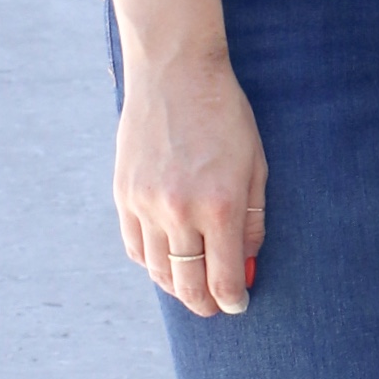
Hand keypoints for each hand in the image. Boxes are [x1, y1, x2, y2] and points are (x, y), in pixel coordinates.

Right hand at [114, 45, 266, 316]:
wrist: (175, 72)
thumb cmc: (225, 116)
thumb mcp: (255, 166)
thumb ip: (252, 220)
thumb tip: (246, 264)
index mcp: (219, 206)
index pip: (224, 279)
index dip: (233, 301)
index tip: (238, 305)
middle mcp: (179, 212)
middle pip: (188, 285)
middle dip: (205, 304)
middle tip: (215, 306)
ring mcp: (145, 204)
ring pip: (157, 271)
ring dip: (176, 287)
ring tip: (191, 286)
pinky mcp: (123, 194)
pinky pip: (134, 246)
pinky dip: (150, 262)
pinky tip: (165, 260)